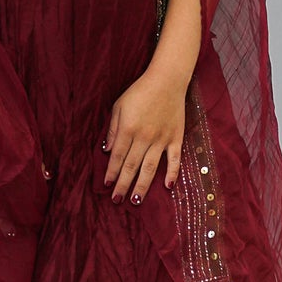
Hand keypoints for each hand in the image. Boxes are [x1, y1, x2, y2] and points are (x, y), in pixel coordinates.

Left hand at [102, 69, 186, 204]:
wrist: (167, 80)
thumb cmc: (140, 91)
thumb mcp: (119, 106)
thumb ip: (113, 129)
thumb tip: (107, 151)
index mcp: (128, 129)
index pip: (118, 157)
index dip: (111, 172)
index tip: (106, 186)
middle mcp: (144, 137)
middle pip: (132, 166)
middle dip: (123, 185)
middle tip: (117, 200)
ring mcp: (161, 139)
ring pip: (151, 168)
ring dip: (142, 186)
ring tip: (135, 200)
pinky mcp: (176, 138)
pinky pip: (174, 159)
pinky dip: (172, 173)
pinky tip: (168, 187)